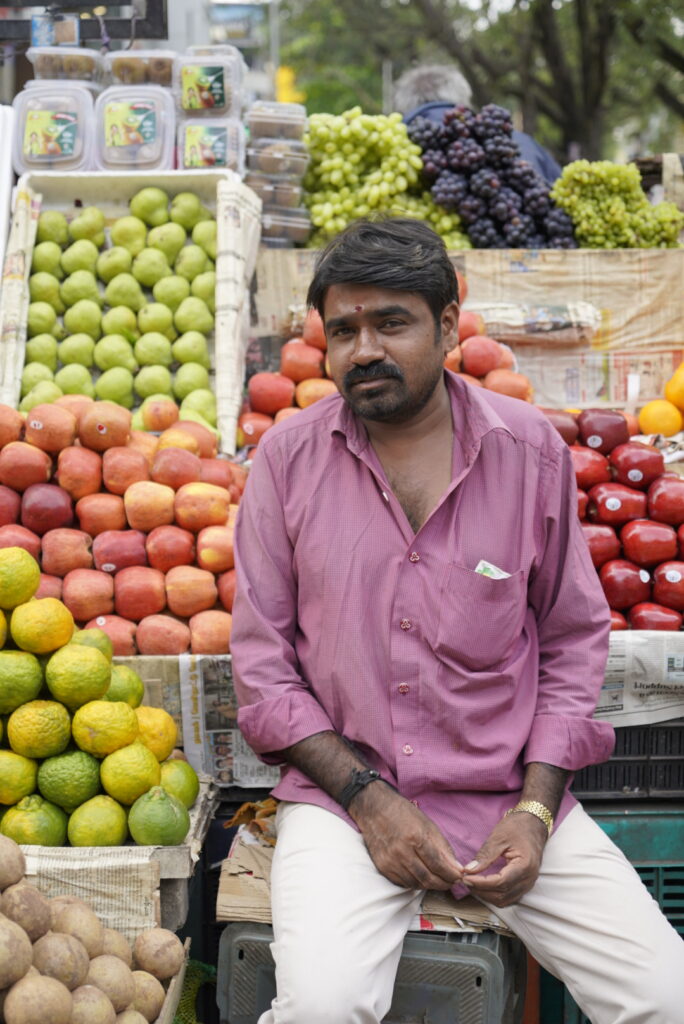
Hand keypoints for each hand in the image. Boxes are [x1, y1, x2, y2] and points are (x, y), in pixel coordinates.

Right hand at [349, 783, 463, 890]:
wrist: (374, 809)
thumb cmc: (403, 813)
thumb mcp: (428, 824)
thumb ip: (442, 847)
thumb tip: (457, 867)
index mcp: (415, 837)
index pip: (438, 865)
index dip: (452, 875)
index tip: (460, 877)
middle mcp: (401, 852)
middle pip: (428, 878)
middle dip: (444, 883)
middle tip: (452, 882)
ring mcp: (390, 861)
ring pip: (417, 884)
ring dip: (431, 885)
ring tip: (439, 880)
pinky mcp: (383, 867)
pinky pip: (404, 883)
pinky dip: (416, 883)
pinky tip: (422, 877)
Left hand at [461, 811, 546, 906]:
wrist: (533, 824)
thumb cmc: (517, 827)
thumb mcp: (499, 837)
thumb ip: (484, 856)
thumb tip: (469, 870)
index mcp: (525, 866)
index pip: (500, 883)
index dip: (480, 883)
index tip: (465, 878)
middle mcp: (529, 879)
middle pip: (502, 895)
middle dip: (481, 890)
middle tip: (465, 879)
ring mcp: (528, 883)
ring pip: (505, 900)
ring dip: (487, 895)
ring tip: (473, 883)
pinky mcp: (525, 884)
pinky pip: (509, 897)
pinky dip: (494, 895)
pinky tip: (484, 886)